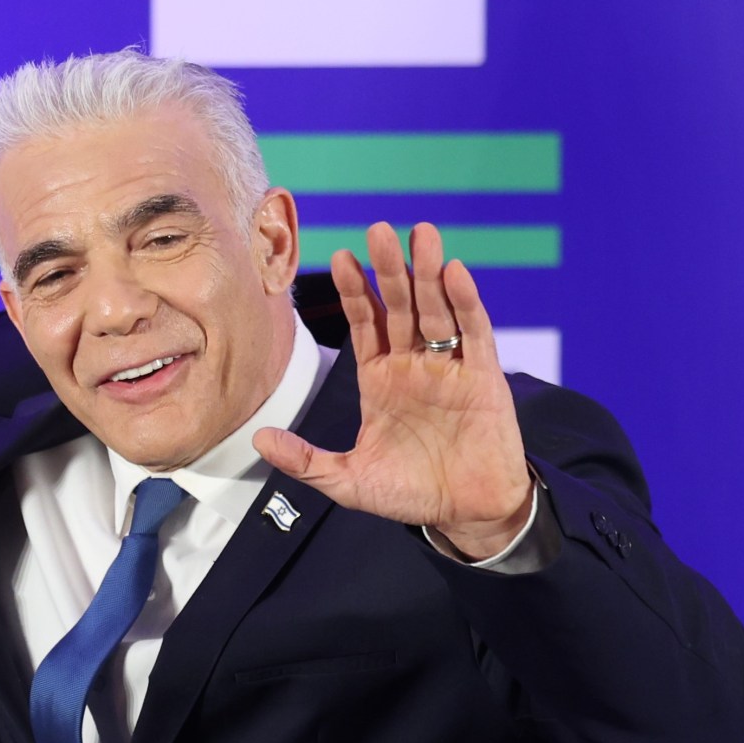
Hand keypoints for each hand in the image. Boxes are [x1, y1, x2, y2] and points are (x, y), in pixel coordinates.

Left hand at [252, 222, 532, 560]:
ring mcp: (449, 367)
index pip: (366, 322)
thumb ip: (306, 460)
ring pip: (438, 309)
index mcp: (380, 378)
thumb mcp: (348, 480)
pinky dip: (465, 302)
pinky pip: (474, 333)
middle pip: (401, 305)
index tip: (338, 256)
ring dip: (429, 271)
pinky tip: (454, 273)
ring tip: (421, 233)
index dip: (354, 290)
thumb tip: (259, 439)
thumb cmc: (409, 493)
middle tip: (378, 228)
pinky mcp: (483, 378)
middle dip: (388, 268)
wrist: (465, 514)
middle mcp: (413, 364)